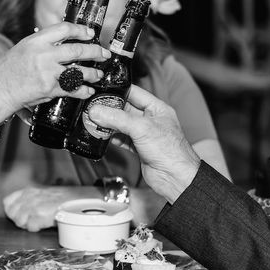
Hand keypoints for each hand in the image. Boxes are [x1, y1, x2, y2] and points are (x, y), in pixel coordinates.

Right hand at [0, 23, 109, 112]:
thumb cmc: (8, 69)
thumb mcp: (24, 47)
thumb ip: (44, 43)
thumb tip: (64, 40)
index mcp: (36, 41)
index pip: (64, 29)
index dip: (81, 30)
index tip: (90, 33)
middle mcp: (43, 55)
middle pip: (77, 50)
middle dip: (95, 52)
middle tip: (103, 53)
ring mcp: (48, 73)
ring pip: (79, 71)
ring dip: (93, 73)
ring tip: (99, 74)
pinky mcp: (50, 89)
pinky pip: (73, 89)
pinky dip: (83, 90)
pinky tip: (88, 90)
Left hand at [3, 186, 96, 231]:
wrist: (77, 201)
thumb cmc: (62, 200)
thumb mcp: (41, 195)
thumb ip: (28, 200)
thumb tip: (17, 211)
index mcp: (28, 191)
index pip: (7, 203)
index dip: (11, 212)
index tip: (19, 216)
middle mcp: (30, 197)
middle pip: (12, 214)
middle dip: (19, 220)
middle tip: (29, 221)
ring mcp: (35, 205)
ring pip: (19, 221)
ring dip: (27, 224)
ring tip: (37, 222)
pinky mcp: (40, 215)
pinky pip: (30, 227)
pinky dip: (36, 228)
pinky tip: (42, 224)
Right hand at [88, 85, 199, 203]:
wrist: (175, 178)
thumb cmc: (171, 151)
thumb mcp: (142, 128)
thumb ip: (117, 118)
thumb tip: (98, 111)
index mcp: (157, 108)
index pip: (134, 93)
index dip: (118, 91)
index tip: (101, 92)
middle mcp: (151, 119)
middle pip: (125, 109)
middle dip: (110, 109)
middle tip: (94, 109)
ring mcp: (145, 134)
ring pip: (122, 124)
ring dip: (109, 124)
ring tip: (95, 122)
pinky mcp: (139, 148)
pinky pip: (122, 138)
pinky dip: (113, 138)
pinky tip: (104, 136)